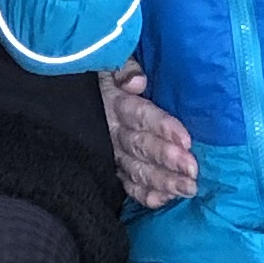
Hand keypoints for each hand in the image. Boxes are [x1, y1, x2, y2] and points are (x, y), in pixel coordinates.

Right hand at [102, 60, 196, 208]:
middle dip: (167, 159)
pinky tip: (164, 201)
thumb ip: (123, 67)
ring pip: (137, 169)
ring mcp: (111, 152)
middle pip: (140, 146)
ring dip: (162, 181)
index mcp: (114, 101)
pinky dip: (144, 195)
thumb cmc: (106, 75)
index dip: (162, 127)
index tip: (186, 140)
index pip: (140, 115)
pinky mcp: (111, 167)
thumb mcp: (110, 61)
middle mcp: (111, 130)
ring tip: (188, 189)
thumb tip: (137, 82)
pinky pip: (127, 184)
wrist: (71, 94)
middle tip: (192, 171)